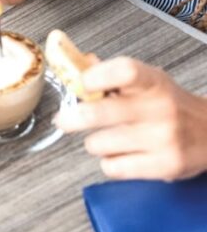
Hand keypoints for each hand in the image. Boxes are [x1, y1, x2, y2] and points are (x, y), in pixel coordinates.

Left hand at [55, 58, 206, 180]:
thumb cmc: (168, 105)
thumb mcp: (146, 82)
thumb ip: (110, 74)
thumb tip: (75, 63)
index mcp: (153, 82)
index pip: (124, 71)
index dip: (94, 76)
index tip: (80, 83)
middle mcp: (160, 109)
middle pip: (97, 113)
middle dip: (71, 118)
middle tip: (64, 119)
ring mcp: (163, 139)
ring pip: (98, 144)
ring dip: (95, 143)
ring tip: (110, 138)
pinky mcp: (164, 166)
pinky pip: (112, 167)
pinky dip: (110, 163)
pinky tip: (123, 155)